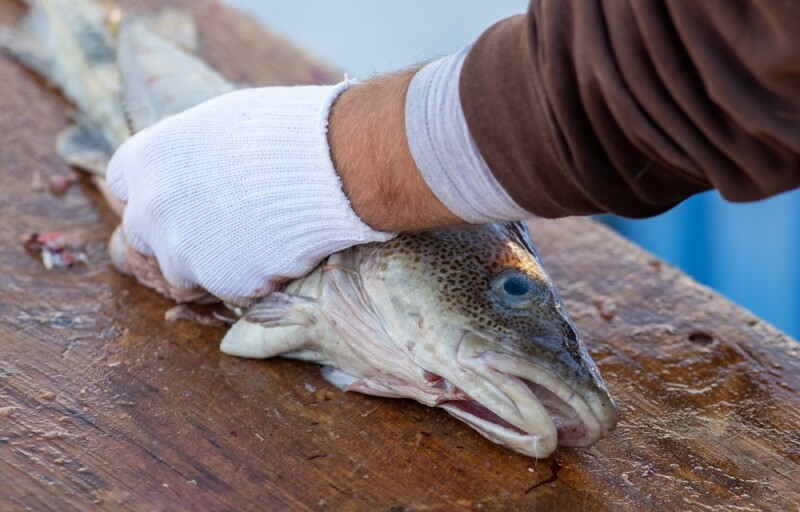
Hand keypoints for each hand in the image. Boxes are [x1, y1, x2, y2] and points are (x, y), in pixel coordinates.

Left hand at [106, 82, 392, 304]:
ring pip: (183, 271)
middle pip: (144, 236)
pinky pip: (229, 289)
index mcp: (144, 160)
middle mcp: (151, 209)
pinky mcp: (221, 282)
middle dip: (176, 234)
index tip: (182, 195)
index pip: (121, 186)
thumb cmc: (282, 130)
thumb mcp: (219, 125)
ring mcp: (183, 251)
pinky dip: (253, 278)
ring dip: (213, 263)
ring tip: (259, 239)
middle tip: (221, 226)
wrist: (330, 163)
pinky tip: (283, 251)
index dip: (155, 192)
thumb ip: (189, 155)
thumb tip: (193, 171)